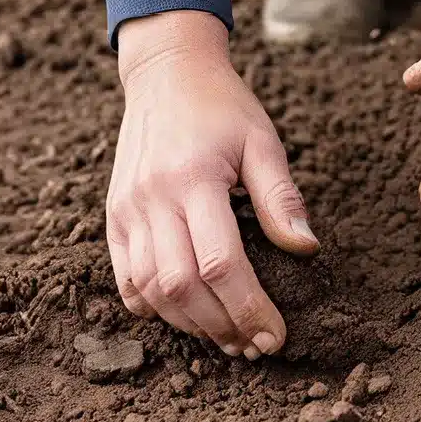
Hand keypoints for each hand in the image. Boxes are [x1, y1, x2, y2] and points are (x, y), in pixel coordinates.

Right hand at [108, 10, 318, 357]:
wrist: (166, 74)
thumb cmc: (222, 107)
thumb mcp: (263, 141)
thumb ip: (282, 197)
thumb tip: (307, 249)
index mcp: (193, 178)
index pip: (220, 263)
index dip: (249, 308)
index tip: (274, 335)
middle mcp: (151, 198)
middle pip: (181, 287)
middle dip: (221, 327)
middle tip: (254, 346)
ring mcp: (126, 210)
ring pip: (150, 290)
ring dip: (190, 325)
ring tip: (226, 339)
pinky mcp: (113, 217)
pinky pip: (126, 279)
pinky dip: (153, 308)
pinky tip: (186, 317)